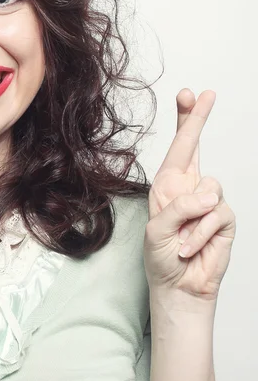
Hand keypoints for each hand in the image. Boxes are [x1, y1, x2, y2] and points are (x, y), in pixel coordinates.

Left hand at [144, 89, 235, 301]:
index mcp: (168, 185)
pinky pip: (216, 215)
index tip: (189, 94)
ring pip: (208, 189)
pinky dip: (199, 234)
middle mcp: (188, 188)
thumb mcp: (156, 230)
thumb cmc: (161, 257)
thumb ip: (178, 208)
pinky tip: (190, 247)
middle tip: (205, 93)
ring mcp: (209, 202)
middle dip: (198, 119)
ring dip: (189, 219)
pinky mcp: (224, 220)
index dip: (185, 121)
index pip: (178, 148)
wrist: (179, 287)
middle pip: (197, 147)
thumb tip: (209, 195)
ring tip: (180, 239)